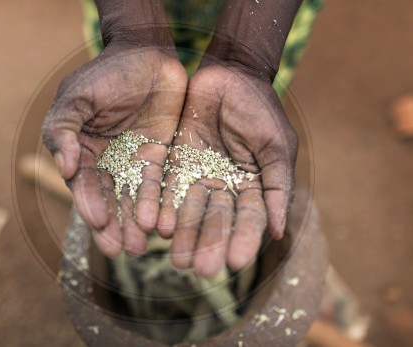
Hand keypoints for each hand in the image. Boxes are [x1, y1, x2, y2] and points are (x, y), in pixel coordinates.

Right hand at [42, 45, 186, 256]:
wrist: (146, 54)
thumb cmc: (106, 73)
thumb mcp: (77, 97)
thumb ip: (64, 130)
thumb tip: (65, 168)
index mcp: (82, 151)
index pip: (85, 185)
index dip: (91, 205)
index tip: (100, 224)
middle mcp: (107, 162)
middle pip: (110, 201)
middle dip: (115, 227)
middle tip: (123, 251)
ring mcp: (135, 162)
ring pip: (135, 199)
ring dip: (137, 223)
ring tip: (143, 246)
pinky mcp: (160, 157)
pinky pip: (161, 185)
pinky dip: (160, 205)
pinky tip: (163, 224)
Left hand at [157, 64, 297, 276]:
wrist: (230, 75)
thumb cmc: (260, 108)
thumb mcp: (276, 145)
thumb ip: (278, 186)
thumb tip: (278, 232)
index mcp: (252, 185)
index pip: (249, 219)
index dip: (243, 239)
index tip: (236, 262)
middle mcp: (224, 186)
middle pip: (217, 220)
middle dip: (210, 244)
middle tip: (201, 270)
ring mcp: (199, 175)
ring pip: (190, 210)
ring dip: (185, 235)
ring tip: (177, 260)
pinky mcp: (176, 162)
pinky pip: (169, 188)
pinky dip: (165, 207)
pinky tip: (160, 227)